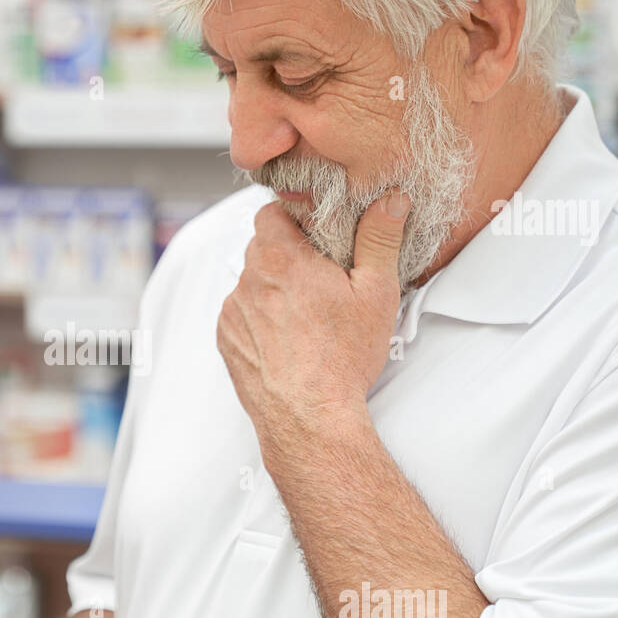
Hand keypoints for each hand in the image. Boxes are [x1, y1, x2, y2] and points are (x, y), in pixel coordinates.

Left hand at [217, 191, 408, 464]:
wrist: (308, 417)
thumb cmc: (342, 358)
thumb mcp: (376, 292)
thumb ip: (380, 238)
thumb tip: (390, 200)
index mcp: (282, 258)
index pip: (271, 211)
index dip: (294, 216)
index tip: (316, 233)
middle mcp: (249, 280)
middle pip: (261, 247)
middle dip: (288, 253)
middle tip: (321, 276)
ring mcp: (233, 311)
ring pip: (251, 281)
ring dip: (273, 287)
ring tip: (307, 314)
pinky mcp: (226, 338)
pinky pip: (240, 313)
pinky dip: (259, 317)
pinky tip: (288, 337)